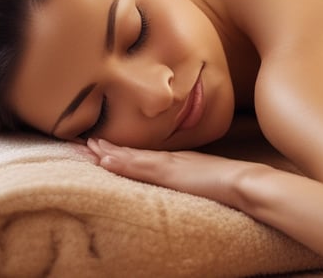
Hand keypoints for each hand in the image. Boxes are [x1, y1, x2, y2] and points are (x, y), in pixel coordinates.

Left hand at [87, 138, 262, 206]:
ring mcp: (168, 164)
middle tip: (78, 140)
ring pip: (130, 157)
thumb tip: (182, 179)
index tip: (96, 145)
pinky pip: (141, 168)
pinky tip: (107, 161)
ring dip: (107, 152)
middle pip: (129, 152)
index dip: (116, 150)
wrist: (244, 181)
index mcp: (173, 160)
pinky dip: (123, 164)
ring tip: (86, 146)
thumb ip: (190, 175)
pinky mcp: (171, 172)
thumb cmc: (228, 181)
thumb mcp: (203, 176)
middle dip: (104, 147)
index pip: (138, 155)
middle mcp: (167, 158)